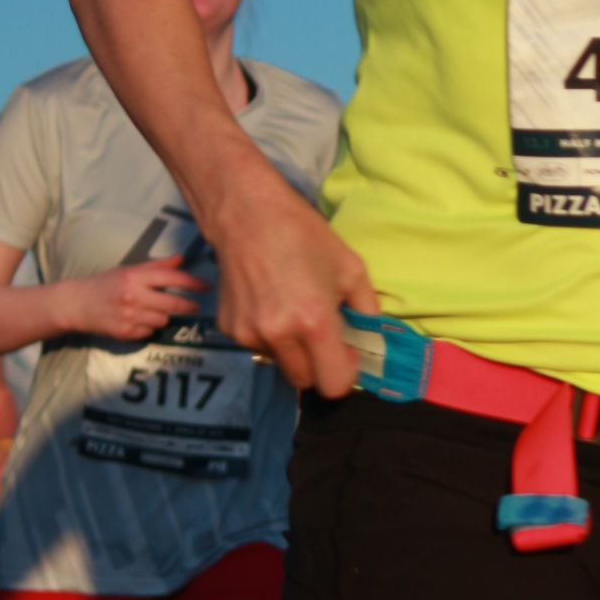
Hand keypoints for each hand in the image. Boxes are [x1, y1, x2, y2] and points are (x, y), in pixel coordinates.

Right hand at [78, 255, 205, 340]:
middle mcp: (133, 296)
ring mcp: (129, 316)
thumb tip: (181, 259)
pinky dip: (148, 328)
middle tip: (196, 306)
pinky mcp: (125, 333)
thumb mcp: (128, 270)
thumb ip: (156, 267)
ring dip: (163, 316)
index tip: (207, 286)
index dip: (193, 283)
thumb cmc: (105, 284)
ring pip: (163, 320)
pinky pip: (149, 332)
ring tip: (150, 310)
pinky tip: (137, 321)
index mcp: (135, 277)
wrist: (76, 304)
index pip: (172, 279)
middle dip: (188, 305)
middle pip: (173, 304)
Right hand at [210, 178, 378, 397]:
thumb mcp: (351, 268)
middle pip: (305, 380)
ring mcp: (249, 334)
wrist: (246, 214)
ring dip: (291, 349)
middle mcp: (279, 335)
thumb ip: (367, 310)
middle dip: (318, 364)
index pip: (332, 385)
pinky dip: (267, 335)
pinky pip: (257, 346)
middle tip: (320, 333)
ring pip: (280, 363)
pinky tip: (267, 303)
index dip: (343, 374)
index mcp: (314, 322)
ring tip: (291, 310)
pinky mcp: (228, 329)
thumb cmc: (304, 235)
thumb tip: (371, 339)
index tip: (344, 355)